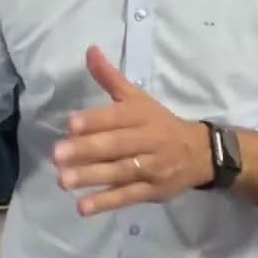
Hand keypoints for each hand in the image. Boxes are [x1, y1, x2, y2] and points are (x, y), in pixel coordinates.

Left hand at [52, 46, 212, 216]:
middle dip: (87, 150)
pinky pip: (128, 197)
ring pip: (120, 172)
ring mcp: (151, 168)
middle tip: (57, 154)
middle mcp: (147, 140)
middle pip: (117, 146)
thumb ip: (111, 77)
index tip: (71, 124)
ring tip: (63, 180)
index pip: (117, 118)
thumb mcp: (138, 98)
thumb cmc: (160, 123)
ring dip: (91, 177)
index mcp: (142, 115)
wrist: (200, 153)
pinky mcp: (152, 191)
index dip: (95, 121)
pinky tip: (82, 207)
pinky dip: (106, 202)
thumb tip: (89, 50)